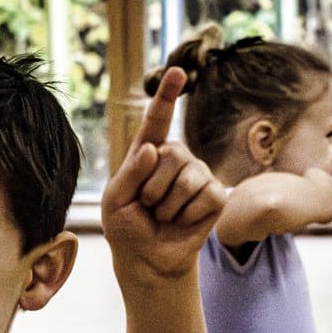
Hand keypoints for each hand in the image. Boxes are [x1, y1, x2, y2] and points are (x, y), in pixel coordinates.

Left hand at [102, 67, 225, 279]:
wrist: (148, 261)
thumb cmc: (127, 228)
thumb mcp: (115, 201)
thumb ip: (130, 172)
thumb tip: (154, 149)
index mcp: (148, 154)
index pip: (157, 121)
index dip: (167, 95)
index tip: (176, 72)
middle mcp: (176, 158)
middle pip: (172, 154)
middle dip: (153, 188)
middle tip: (147, 206)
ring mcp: (199, 174)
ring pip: (188, 178)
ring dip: (168, 206)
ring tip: (163, 216)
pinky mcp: (216, 195)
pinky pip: (205, 197)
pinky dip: (187, 216)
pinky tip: (182, 222)